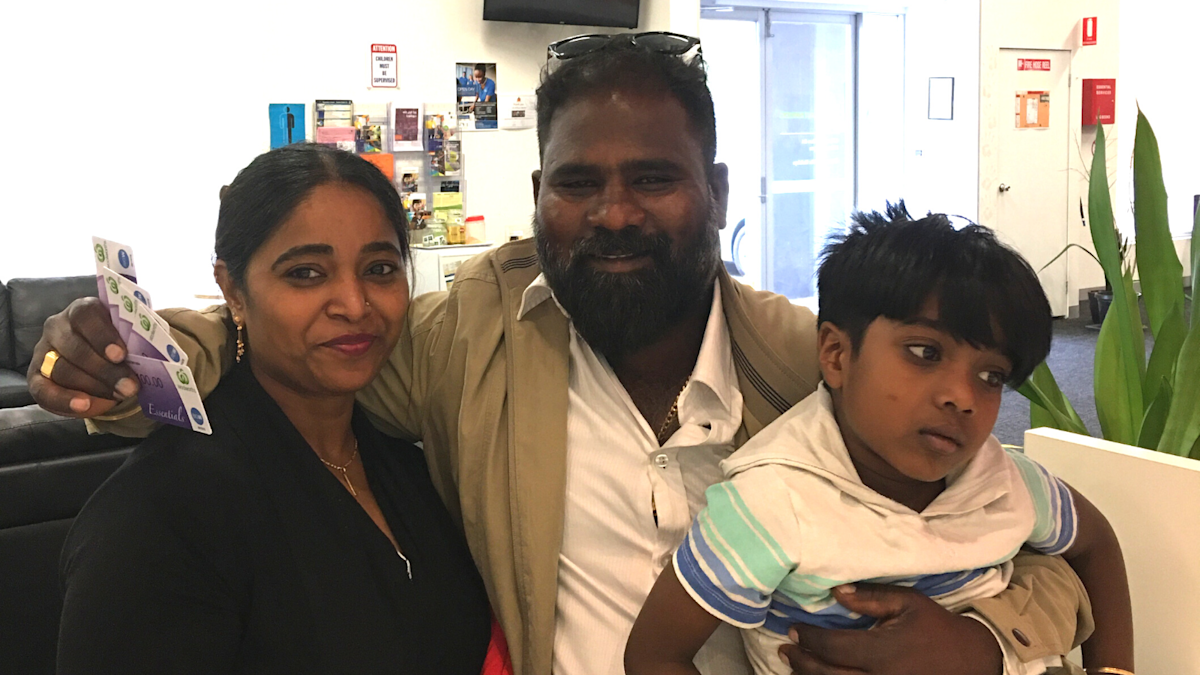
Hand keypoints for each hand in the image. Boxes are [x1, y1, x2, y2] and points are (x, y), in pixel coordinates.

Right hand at [27, 297, 137, 416]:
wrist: (104, 358)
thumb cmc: (120, 343)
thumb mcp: (129, 335)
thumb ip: (135, 341)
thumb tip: (153, 356)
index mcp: (82, 310)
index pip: (86, 315)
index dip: (102, 335)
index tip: (121, 355)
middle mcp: (58, 326)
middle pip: (74, 347)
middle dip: (104, 370)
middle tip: (130, 387)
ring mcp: (44, 351)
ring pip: (61, 369)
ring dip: (92, 387)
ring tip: (117, 396)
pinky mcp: (36, 376)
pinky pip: (43, 391)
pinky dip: (64, 400)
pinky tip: (84, 406)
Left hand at [780, 584, 1002, 674]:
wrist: (970, 660)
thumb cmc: (936, 627)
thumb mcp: (907, 603)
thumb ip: (870, 597)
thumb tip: (835, 591)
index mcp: (882, 651)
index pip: (832, 648)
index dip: (808, 639)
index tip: (794, 630)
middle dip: (801, 662)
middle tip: (786, 649)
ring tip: (794, 666)